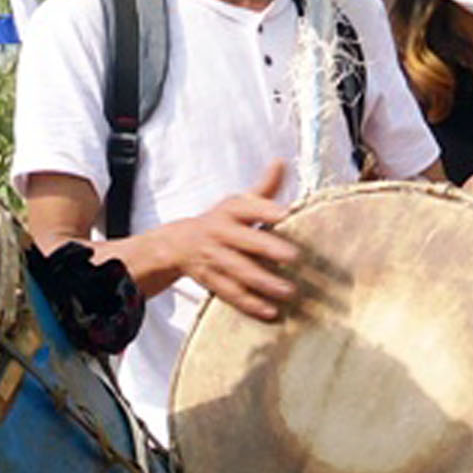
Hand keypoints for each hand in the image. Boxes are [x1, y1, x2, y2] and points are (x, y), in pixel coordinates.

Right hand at [133, 160, 298, 318]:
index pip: (247, 208)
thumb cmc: (220, 222)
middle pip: (244, 240)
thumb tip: (282, 161)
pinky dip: (250, 303)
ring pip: (238, 271)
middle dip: (268, 248)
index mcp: (229, 211)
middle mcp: (219, 233)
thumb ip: (264, 188)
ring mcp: (214, 258)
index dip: (265, 210)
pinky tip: (270, 311)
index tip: (286, 214)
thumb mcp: (237, 203)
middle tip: (294, 256)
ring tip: (288, 291)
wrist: (178, 245)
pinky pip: (230, 293)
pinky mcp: (211, 280)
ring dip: (263, 282)